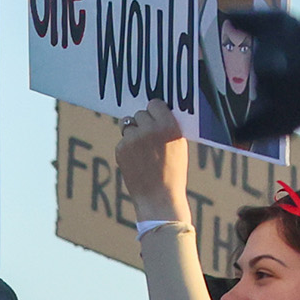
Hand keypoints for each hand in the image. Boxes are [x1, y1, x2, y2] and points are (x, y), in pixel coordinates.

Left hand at [113, 104, 189, 221]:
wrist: (159, 196)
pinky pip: (123, 140)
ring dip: (133, 133)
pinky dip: (127, 147)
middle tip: (149, 137)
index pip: (155, 103)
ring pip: (128, 125)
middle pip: (140, 113)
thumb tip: (152, 112)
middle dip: (143, 122)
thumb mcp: (178, 144)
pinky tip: (136, 160)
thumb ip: (166, 126)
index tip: (155, 117)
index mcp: (168, 125)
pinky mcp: (121, 149)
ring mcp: (133, 139)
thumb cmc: (172, 171)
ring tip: (143, 150)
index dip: (154, 111)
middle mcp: (150, 129)